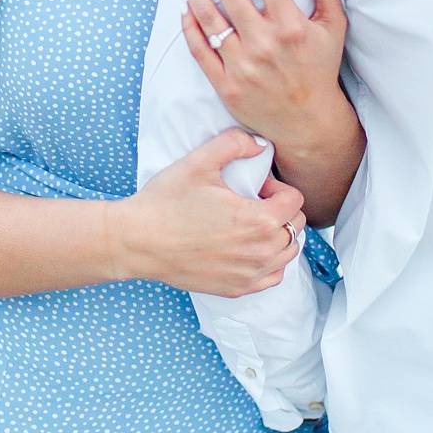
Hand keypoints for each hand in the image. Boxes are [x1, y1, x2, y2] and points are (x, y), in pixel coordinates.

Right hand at [112, 127, 304, 296]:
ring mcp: (249, 274)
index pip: (295, 200)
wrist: (137, 240)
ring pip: (288, 252)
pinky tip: (245, 247)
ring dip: (276, 235)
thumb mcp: (198, 161)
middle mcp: (261, 251)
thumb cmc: (166, 202)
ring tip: (247, 224)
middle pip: (295, 226)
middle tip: (248, 202)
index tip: (253, 187)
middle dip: (279, 210)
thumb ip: (234, 144)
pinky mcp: (237, 289)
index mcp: (259, 219)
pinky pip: (272, 276)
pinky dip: (268, 261)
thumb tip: (260, 145)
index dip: (276, 188)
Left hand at [179, 0, 350, 154]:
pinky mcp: (225, 84)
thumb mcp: (333, 27)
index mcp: (292, 25)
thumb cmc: (320, 67)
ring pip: (208, 17)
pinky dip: (189, 26)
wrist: (308, 121)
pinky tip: (183, 6)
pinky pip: (199, 49)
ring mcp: (242, 64)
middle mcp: (265, 43)